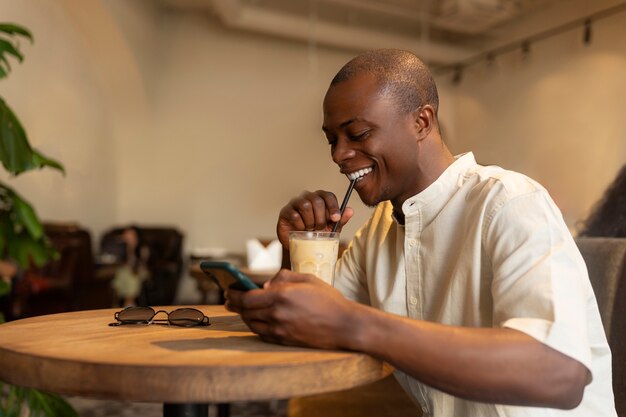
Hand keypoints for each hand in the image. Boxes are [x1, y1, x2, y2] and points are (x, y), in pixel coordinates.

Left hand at [225, 269, 355, 348]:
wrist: (345, 326)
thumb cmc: (329, 300)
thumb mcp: (308, 279)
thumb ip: (284, 277)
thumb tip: (266, 284)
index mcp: (282, 295)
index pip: (247, 297)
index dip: (234, 294)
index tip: (228, 290)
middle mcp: (277, 313)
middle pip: (245, 312)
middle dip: (234, 305)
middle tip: (229, 300)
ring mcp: (280, 330)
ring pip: (252, 324)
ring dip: (245, 316)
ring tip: (243, 310)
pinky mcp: (285, 341)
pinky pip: (263, 334)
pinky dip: (257, 326)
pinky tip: (258, 321)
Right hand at [276, 190, 353, 246]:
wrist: (301, 245)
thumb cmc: (316, 234)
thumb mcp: (331, 229)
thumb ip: (341, 220)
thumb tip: (350, 210)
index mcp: (320, 198)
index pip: (328, 195)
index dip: (333, 207)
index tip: (335, 219)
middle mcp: (308, 197)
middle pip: (317, 200)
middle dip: (321, 217)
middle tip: (319, 228)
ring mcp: (295, 203)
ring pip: (306, 206)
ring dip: (310, 221)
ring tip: (310, 229)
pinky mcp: (285, 211)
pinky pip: (295, 215)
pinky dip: (300, 226)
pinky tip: (301, 230)